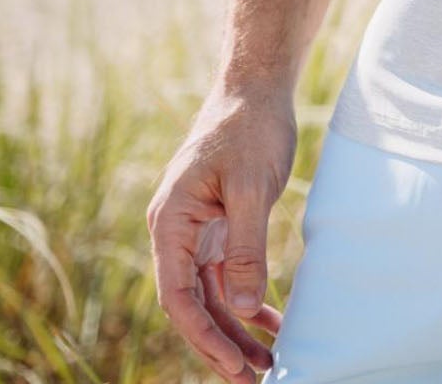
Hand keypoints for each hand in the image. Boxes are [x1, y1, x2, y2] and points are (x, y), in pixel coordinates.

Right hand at [147, 82, 296, 378]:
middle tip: (253, 378)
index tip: (232, 367)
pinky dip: (245, 299)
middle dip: (220, 344)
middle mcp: (176, 232)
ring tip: (267, 361)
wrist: (256, 87)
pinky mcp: (218, 225)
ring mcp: (196, 230)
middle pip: (192, 304)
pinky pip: (225, 275)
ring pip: (210, 294)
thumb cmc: (251, 129)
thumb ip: (245, 248)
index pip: (178, 297)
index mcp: (171, 223)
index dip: (203, 337)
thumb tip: (241, 310)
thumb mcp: (251, 188)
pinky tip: (270, 320)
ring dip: (235, 328)